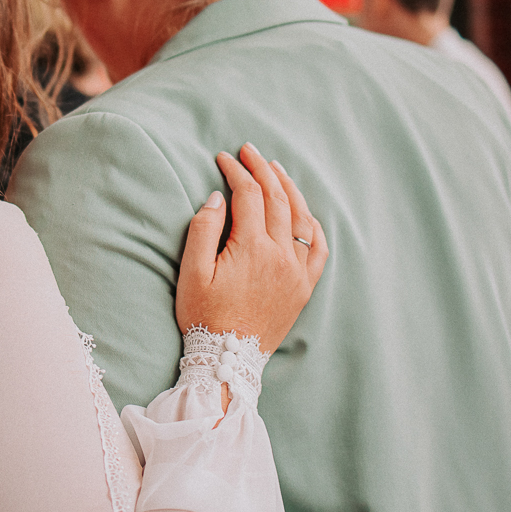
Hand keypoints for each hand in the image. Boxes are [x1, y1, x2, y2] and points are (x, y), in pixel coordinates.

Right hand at [176, 143, 327, 352]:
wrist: (228, 360)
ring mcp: (297, 272)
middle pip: (276, 198)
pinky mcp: (304, 288)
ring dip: (289, 189)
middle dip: (262, 169)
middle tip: (250, 151)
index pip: (248, 194)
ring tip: (276, 170)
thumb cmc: (204, 316)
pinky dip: (314, 226)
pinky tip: (306, 214)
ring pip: (301, 218)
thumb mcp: (192, 272)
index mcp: (252, 248)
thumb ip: (203, 229)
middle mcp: (281, 255)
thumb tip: (217, 197)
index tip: (224, 157)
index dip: (236, 171)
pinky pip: (319, 249)